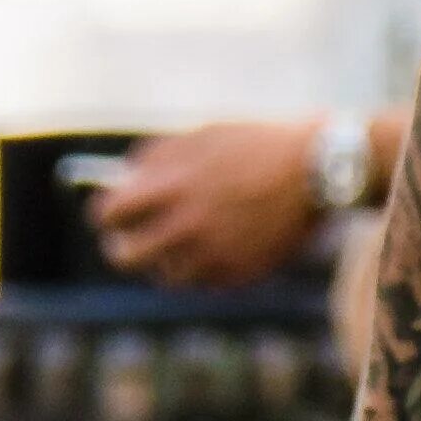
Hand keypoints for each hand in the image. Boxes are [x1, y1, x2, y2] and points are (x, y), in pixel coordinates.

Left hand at [93, 122, 322, 286]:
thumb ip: (157, 159)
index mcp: (171, 186)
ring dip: (165, 262)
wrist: (316, 171)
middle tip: (127, 244)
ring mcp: (213, 254)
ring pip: (165, 276)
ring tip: (177, 248)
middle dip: (121, 249)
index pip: (110, 212)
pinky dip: (203, 270)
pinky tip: (216, 250)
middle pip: (126, 256)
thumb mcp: (201, 137)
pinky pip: (203, 283)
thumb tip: (124, 181)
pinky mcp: (238, 274)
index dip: (105, 215)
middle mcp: (186, 225)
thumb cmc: (256, 147)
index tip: (109, 216)